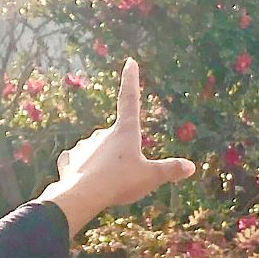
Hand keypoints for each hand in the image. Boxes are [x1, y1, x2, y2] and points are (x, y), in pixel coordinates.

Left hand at [43, 59, 195, 236]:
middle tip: (125, 174)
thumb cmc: (119, 183)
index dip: (131, 80)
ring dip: (102, 162)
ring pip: (97, 151)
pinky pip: (78, 163)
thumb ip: (170, 170)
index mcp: (124, 131)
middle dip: (120, 151)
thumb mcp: (150, 178)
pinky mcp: (68, 159)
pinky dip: (83, 171)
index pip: (129, 99)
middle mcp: (102, 134)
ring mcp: (83, 146)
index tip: (130, 61)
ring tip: (107, 183)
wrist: (81, 195)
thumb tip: (191, 167)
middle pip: (115, 136)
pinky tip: (86, 182)